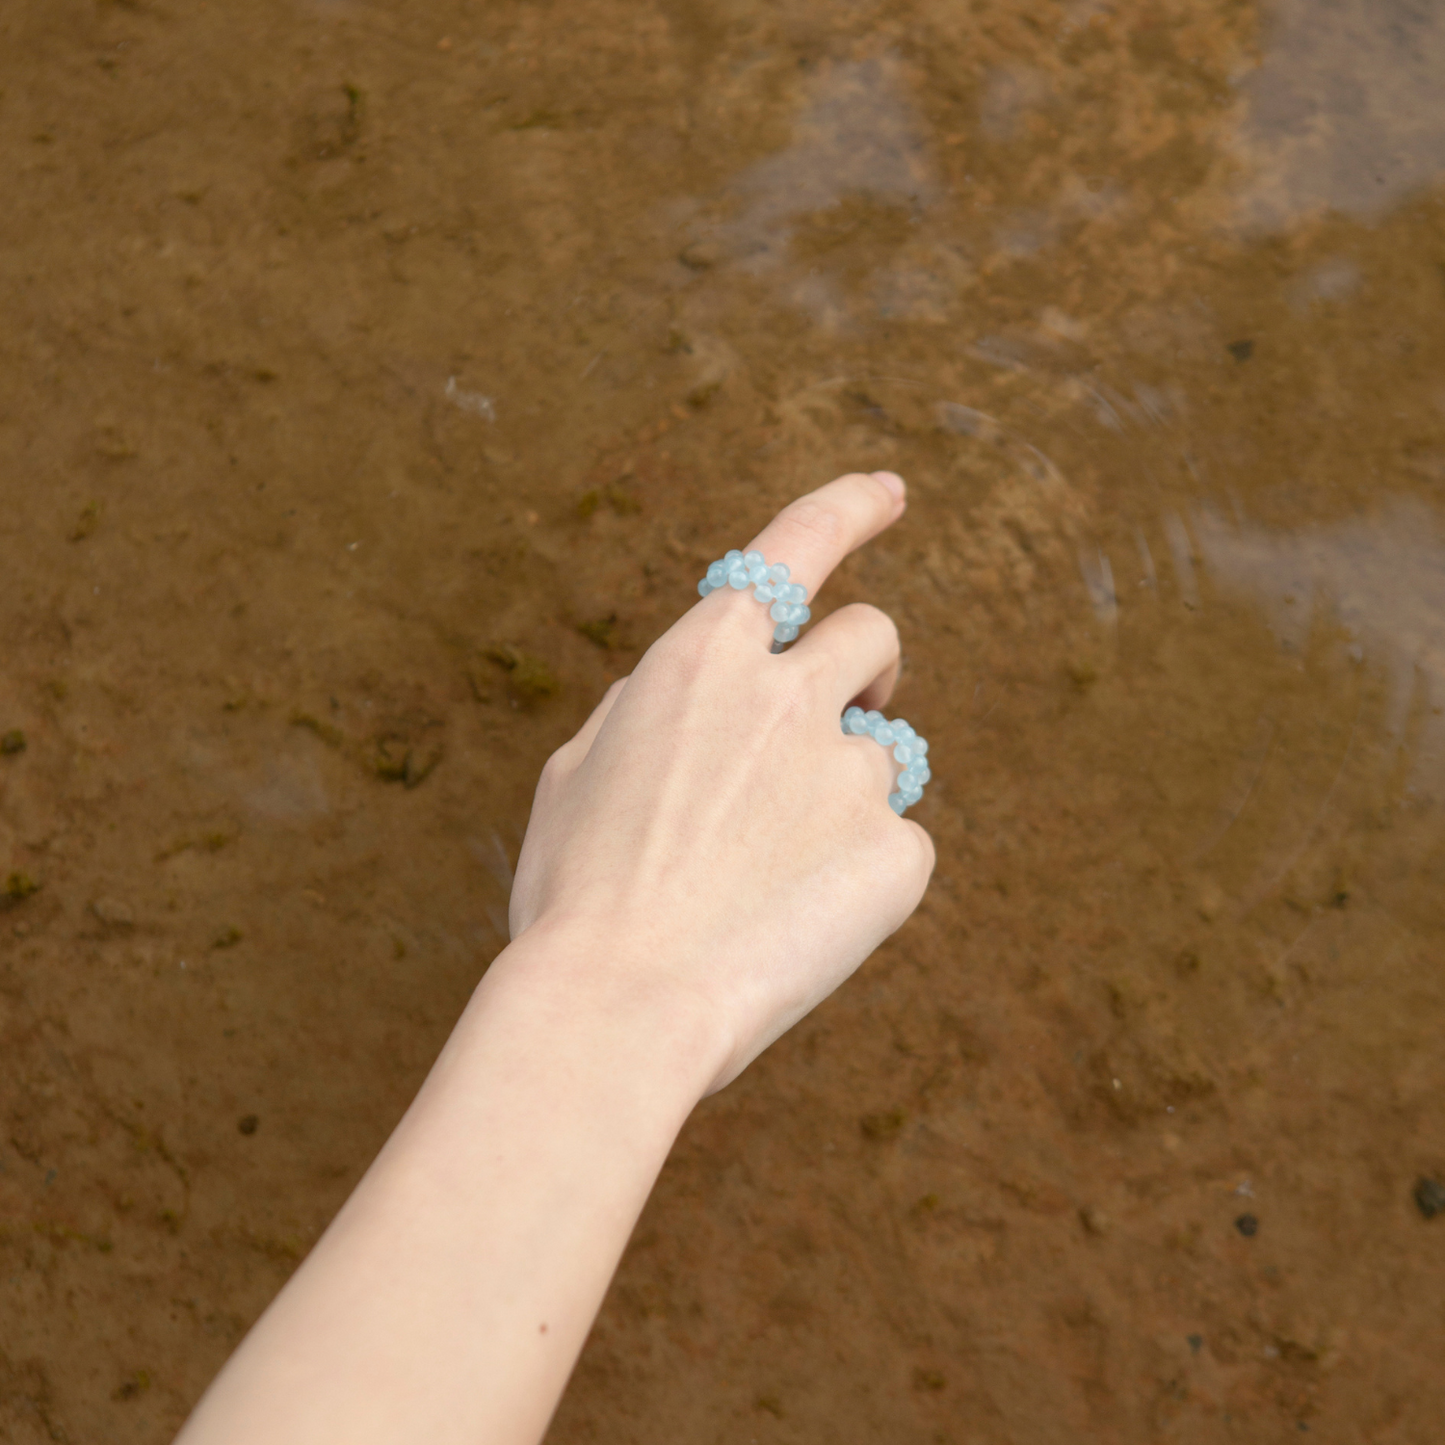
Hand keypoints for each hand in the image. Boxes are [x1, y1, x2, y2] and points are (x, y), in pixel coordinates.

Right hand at [508, 471, 935, 1090]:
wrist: (617, 1006)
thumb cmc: (576, 893)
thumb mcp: (580, 771)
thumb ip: (652, 708)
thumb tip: (705, 694)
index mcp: (703, 656)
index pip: (798, 543)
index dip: (851, 507)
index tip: (892, 493)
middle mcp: (788, 693)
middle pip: (871, 637)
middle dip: (863, 667)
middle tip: (845, 713)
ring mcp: (850, 771)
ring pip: (885, 750)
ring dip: (844, 784)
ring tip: (774, 867)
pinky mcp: (895, 852)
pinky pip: (896, 842)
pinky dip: (859, 871)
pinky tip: (796, 922)